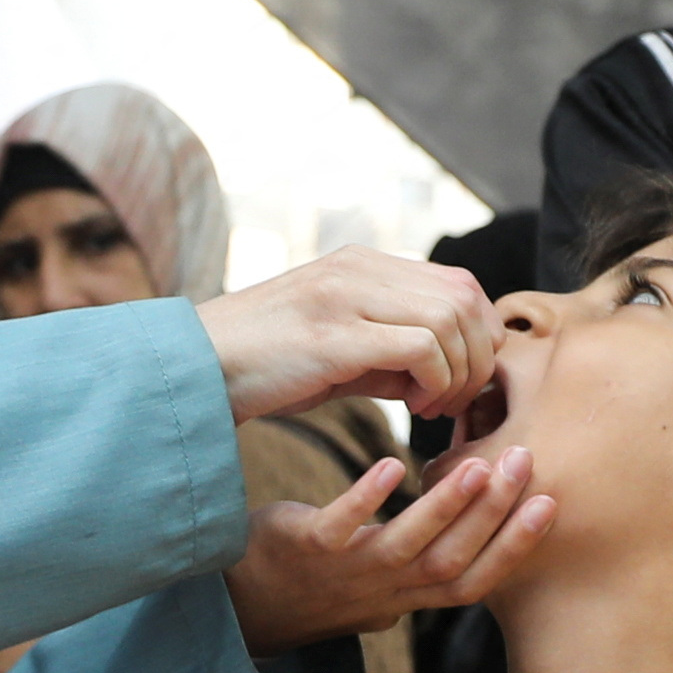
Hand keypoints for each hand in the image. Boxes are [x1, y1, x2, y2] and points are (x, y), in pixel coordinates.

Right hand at [200, 249, 497, 421]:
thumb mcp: (338, 352)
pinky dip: (434, 381)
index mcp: (362, 264)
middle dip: (477, 357)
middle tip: (451, 401)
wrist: (196, 372)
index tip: (455, 383)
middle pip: (465, 298)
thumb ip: (390, 353)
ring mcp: (345, 296)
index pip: (459, 284)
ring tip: (430, 407)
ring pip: (450, 320)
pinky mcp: (334, 334)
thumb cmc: (265, 369)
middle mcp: (358, 268)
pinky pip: (421, 347)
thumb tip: (442, 374)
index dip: (476, 336)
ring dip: (457, 373)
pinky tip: (412, 407)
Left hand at [227, 447, 553, 654]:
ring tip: (474, 464)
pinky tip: (392, 463)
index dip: (514, 549)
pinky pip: (340, 527)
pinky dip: (367, 498)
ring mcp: (345, 573)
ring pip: (406, 547)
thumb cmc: (321, 583)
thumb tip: (474, 531)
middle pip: (451, 562)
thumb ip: (423, 561)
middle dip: (493, 514)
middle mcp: (384, 592)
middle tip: (523, 459)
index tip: (550, 504)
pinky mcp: (306, 549)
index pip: (473, 582)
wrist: (245, 605)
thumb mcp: (380, 583)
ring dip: (445, 507)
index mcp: (407, 597)